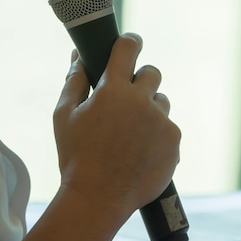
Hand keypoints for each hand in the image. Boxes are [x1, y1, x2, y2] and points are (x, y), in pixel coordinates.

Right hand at [53, 33, 180, 218]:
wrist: (100, 197)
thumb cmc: (77, 156)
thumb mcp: (64, 116)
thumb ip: (74, 81)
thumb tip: (78, 58)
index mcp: (113, 90)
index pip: (128, 49)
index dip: (130, 43)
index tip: (132, 43)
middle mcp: (142, 102)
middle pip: (153, 73)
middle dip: (141, 80)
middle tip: (128, 97)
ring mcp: (162, 122)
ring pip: (162, 103)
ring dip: (150, 110)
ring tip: (131, 135)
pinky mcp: (175, 141)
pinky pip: (169, 129)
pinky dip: (158, 135)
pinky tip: (141, 151)